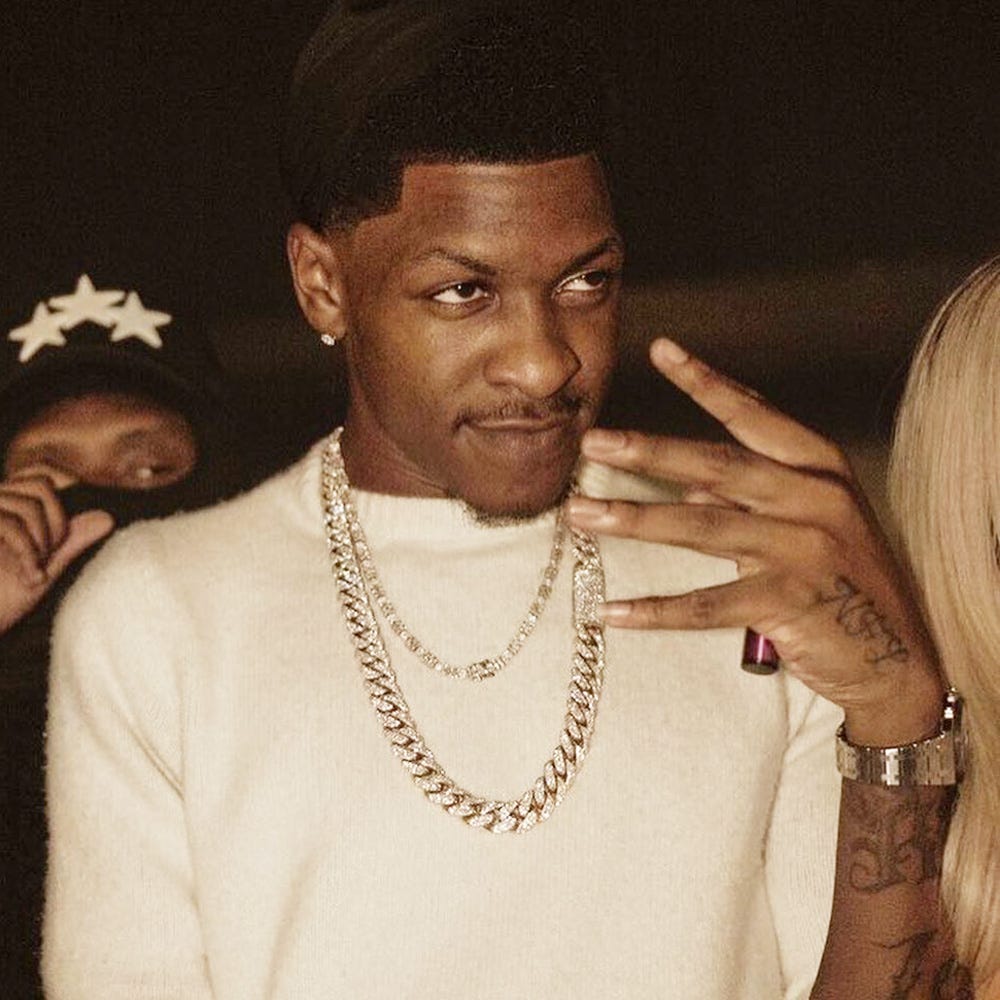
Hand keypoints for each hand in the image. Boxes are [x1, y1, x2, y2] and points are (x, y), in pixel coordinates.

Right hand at [0, 475, 113, 633]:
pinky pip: (12, 526)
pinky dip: (29, 555)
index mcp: (8, 502)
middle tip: (50, 557)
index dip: (65, 486)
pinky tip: (30, 578)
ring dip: (43, 544)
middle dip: (58, 523)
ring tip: (35, 572)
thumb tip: (108, 518)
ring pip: (30, 505)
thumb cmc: (4, 598)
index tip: (70, 526)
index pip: (43, 470)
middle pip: (42, 484)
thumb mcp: (47, 566)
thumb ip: (73, 541)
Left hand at [567, 337, 943, 745]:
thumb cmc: (844, 583)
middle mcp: (815, 500)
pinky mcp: (791, 602)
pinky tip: (609, 612)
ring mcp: (805, 550)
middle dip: (649, 451)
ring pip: (703, 527)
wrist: (902, 661)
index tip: (662, 349)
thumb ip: (750, 496)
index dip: (707, 382)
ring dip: (635, 520)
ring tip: (581, 514)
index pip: (754, 417)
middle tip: (591, 442)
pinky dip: (656, 610)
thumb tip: (686, 478)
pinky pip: (708, 604)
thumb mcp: (808, 523)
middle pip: (717, 466)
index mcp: (819, 471)